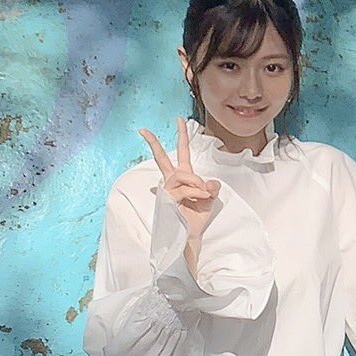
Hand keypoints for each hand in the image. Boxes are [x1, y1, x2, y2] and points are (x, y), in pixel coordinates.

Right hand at [140, 118, 219, 242]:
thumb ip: (212, 188)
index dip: (181, 135)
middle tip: (144, 130)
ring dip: (195, 182)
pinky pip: (184, 190)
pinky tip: (202, 198)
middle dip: (153, 143)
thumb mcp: (210, 199)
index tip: (179, 120)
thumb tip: (210, 182)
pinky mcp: (167, 200)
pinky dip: (196, 192)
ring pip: (181, 175)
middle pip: (161, 158)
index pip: (182, 152)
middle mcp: (172, 181)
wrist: (190, 235)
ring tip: (203, 192)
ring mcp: (168, 190)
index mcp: (183, 176)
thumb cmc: (196, 216)